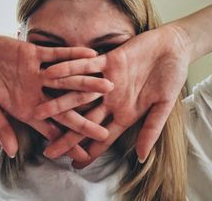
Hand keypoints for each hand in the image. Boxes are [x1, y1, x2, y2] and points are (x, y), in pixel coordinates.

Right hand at [0, 35, 112, 157]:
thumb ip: (1, 126)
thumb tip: (11, 153)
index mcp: (27, 108)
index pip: (51, 129)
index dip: (67, 141)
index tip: (85, 154)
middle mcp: (38, 93)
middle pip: (66, 107)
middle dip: (85, 118)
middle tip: (106, 129)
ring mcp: (39, 73)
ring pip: (67, 80)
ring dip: (87, 83)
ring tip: (108, 87)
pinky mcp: (37, 53)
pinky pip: (57, 54)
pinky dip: (72, 54)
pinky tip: (91, 54)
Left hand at [38, 24, 190, 165]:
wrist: (173, 48)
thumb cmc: (172, 77)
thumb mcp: (164, 105)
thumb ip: (151, 128)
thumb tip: (141, 158)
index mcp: (125, 113)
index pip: (104, 137)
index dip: (90, 151)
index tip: (74, 164)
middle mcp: (111, 100)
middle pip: (85, 120)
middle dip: (66, 135)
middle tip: (48, 150)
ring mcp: (107, 81)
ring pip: (79, 94)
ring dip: (60, 102)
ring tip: (39, 113)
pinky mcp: (107, 61)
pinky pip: (85, 65)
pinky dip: (70, 69)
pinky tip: (52, 74)